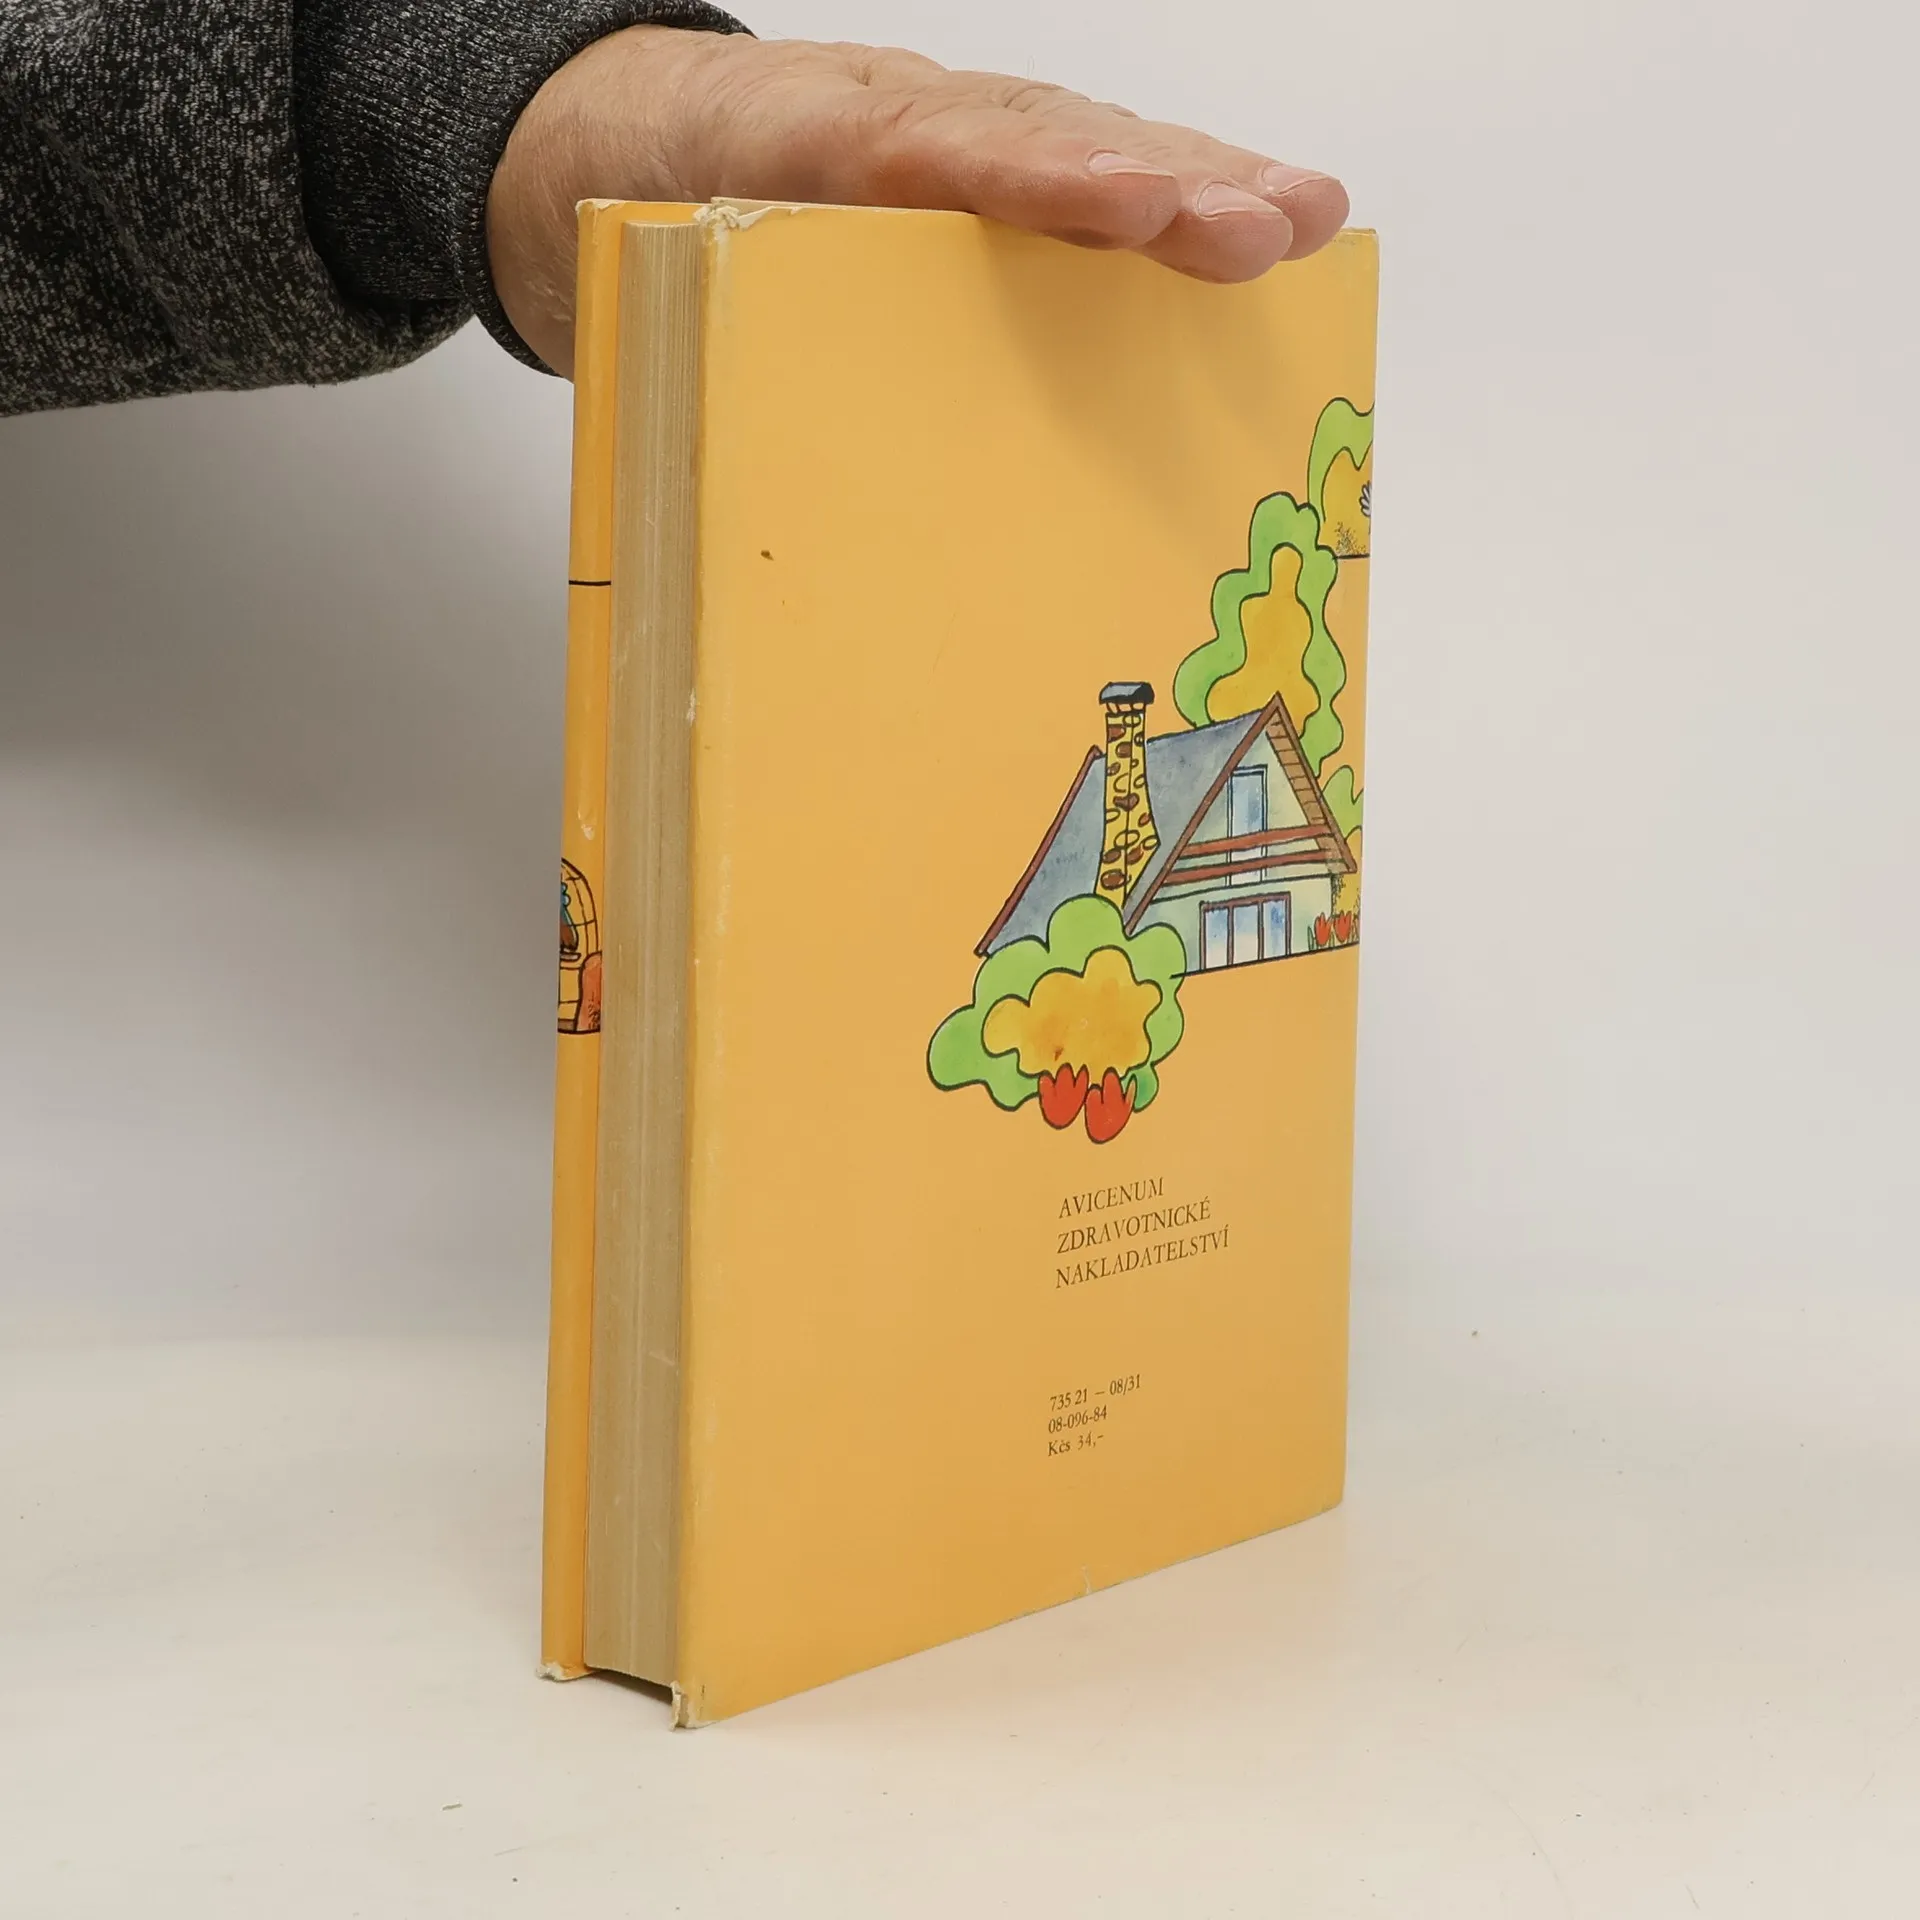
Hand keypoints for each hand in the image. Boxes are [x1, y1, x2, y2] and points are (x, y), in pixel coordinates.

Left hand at [487, 29, 1349, 374]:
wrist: (611, 151)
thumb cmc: (647, 224)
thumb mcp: (652, 286)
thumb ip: (706, 342)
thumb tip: (770, 499)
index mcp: (801, 147)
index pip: (926, 149)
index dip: (1035, 178)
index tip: (1126, 206)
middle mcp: (903, 136)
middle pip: (1043, 140)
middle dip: (1158, 183)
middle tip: (1258, 229)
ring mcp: (955, 152)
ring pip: (1086, 150)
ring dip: (1197, 188)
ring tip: (1300, 221)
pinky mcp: (980, 184)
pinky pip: (1082, 196)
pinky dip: (1179, 206)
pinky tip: (1273, 233)